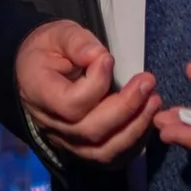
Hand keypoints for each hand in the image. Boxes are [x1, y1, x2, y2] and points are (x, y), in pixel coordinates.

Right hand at [15, 19, 160, 164]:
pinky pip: (110, 157)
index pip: (71, 104)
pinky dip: (133, 142)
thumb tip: (99, 56)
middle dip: (126, 108)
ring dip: (135, 127)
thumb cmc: (49, 49)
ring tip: (153, 101)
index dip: (96, 85)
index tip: (109, 59)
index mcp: (39, 93)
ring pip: (103, 150)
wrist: (37, 69)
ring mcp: (66, 141)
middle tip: (147, 82)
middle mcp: (51, 124)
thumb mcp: (58, 34)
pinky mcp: (82, 148)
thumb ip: (76, 42)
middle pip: (91, 131)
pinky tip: (146, 119)